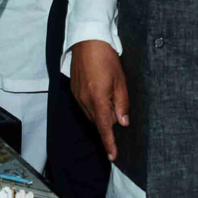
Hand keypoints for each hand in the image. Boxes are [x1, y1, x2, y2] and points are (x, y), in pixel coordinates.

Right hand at [69, 39, 128, 160]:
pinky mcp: (74, 90)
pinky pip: (85, 106)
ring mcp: (77, 95)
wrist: (87, 40)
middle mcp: (85, 100)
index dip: (109, 143)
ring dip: (101, 115)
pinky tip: (101, 96)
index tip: (112, 156)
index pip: (104, 127)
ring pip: (91, 115)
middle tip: (119, 114)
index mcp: (98, 98)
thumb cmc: (106, 57)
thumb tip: (123, 121)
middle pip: (98, 122)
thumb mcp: (120, 80)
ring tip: (111, 101)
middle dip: (108, 124)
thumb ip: (122, 102)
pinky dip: (94, 107)